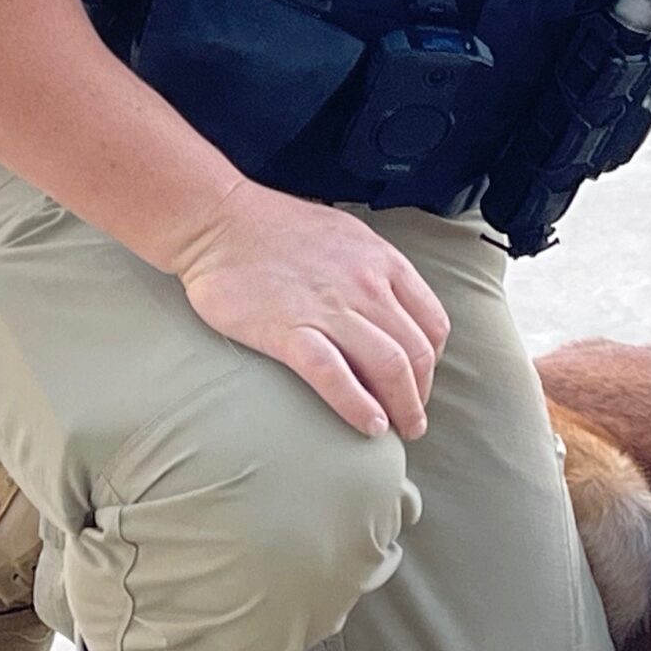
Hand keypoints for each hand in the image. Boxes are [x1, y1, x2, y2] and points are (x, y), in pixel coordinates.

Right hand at [168, 181, 449, 439]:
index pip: (432, 323)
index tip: (419, 382)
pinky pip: (335, 376)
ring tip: (398, 431)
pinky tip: (368, 426)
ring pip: (388, 367)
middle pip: (416, 353)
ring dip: (402, 408)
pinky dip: (358, 406)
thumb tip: (390, 305)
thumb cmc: (276, 228)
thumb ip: (373, 270)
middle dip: (420, 395)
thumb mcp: (346, 237)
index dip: (432, 363)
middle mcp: (365, 285)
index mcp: (382, 262)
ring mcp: (329, 308)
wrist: (218, 219)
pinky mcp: (288, 330)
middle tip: (411, 420)